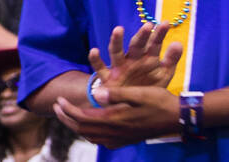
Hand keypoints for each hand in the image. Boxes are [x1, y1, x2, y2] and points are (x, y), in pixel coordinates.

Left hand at [55, 85, 178, 147]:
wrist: (178, 117)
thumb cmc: (158, 101)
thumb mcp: (138, 93)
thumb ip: (116, 94)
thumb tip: (96, 94)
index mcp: (115, 119)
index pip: (83, 118)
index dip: (67, 110)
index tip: (58, 100)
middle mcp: (116, 132)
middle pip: (83, 129)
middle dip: (66, 118)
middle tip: (56, 107)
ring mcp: (122, 138)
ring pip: (91, 137)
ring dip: (76, 126)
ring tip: (67, 114)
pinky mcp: (127, 139)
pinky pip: (102, 141)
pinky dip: (90, 134)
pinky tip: (89, 126)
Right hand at [89, 23, 181, 89]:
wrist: (129, 105)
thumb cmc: (146, 85)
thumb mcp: (162, 75)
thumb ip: (170, 60)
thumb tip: (179, 43)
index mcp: (146, 59)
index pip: (153, 44)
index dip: (159, 34)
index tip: (165, 23)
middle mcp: (132, 60)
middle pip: (136, 46)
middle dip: (142, 36)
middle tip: (148, 25)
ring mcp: (119, 67)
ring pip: (116, 52)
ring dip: (116, 41)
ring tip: (118, 30)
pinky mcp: (107, 78)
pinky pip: (100, 68)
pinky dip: (95, 59)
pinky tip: (94, 51)